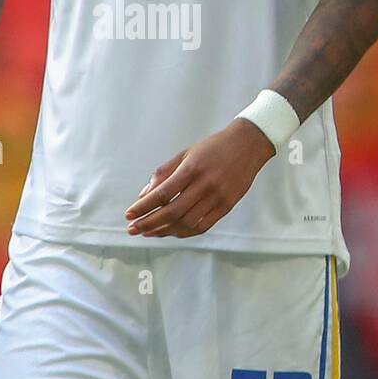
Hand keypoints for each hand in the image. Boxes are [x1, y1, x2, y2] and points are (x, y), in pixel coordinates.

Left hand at [124, 118, 274, 238]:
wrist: (248, 145)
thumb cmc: (213, 147)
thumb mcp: (186, 153)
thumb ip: (164, 173)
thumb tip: (144, 195)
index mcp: (191, 169)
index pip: (162, 194)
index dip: (143, 207)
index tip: (129, 214)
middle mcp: (204, 185)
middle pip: (172, 212)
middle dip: (149, 224)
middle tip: (133, 229)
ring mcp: (217, 197)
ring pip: (186, 223)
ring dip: (164, 231)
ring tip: (149, 233)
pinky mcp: (227, 206)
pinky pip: (202, 226)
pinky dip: (184, 232)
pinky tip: (172, 233)